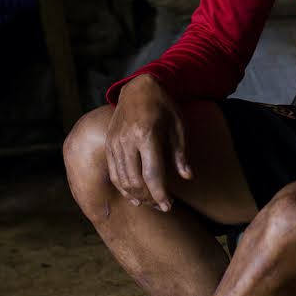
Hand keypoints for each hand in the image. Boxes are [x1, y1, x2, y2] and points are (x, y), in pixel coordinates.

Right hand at [105, 75, 192, 211]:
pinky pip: (114, 172)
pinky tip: (135, 195)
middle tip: (161, 206)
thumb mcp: (178, 126)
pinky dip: (123, 187)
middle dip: (149, 198)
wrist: (138, 88)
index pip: (152, 174)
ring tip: (150, 202)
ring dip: (136, 196)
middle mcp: (127, 140)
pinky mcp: (109, 144)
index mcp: (147, 135)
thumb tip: (187, 177)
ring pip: (122, 180)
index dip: (160, 194)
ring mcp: (115, 142)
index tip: (168, 206)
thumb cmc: (163, 106)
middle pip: (135, 181)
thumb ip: (181, 153)